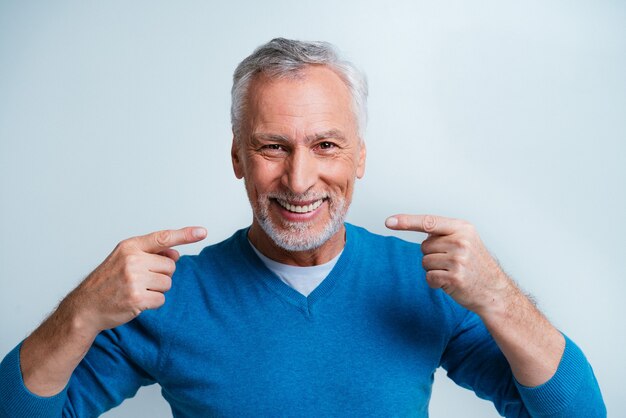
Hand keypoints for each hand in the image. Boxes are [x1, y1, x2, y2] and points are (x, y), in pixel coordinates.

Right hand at [70, 226, 206, 333]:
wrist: (85, 307)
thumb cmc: (107, 282)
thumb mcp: (124, 259)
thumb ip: (150, 253)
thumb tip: (176, 253)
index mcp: (130, 246)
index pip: (163, 237)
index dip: (185, 234)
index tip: (202, 232)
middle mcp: (132, 259)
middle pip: (170, 266)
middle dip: (160, 275)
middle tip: (139, 280)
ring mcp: (134, 279)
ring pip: (167, 283)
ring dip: (156, 290)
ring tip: (136, 290)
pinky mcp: (137, 298)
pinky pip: (161, 299)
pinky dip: (152, 302)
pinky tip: (136, 301)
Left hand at [385, 214, 511, 314]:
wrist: (494, 292)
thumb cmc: (476, 266)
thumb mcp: (466, 241)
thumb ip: (444, 233)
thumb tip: (414, 226)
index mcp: (463, 228)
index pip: (428, 222)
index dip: (407, 221)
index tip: (389, 221)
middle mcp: (461, 242)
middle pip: (424, 246)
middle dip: (433, 256)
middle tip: (453, 263)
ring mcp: (459, 260)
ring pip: (425, 262)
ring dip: (434, 270)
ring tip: (453, 272)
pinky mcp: (455, 278)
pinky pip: (429, 277)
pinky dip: (435, 282)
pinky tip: (450, 283)